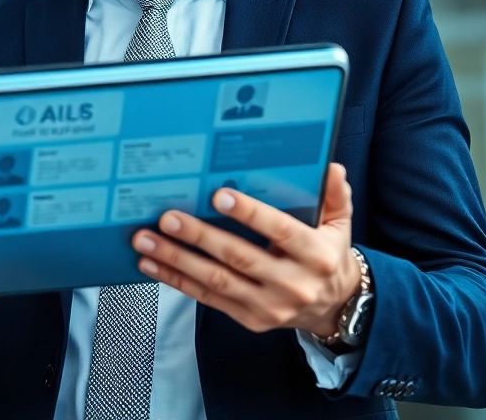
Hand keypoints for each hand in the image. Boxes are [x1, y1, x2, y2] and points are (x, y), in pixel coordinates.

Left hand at [131, 163, 359, 337]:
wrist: (333, 307)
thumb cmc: (327, 255)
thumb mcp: (339, 224)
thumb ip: (334, 195)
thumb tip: (330, 167)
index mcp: (315, 255)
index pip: (280, 231)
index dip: (250, 214)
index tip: (219, 195)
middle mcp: (292, 283)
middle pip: (239, 257)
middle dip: (199, 236)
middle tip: (167, 218)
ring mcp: (268, 305)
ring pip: (216, 280)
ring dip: (176, 260)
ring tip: (145, 241)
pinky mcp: (249, 319)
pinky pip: (208, 298)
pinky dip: (177, 280)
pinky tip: (152, 264)